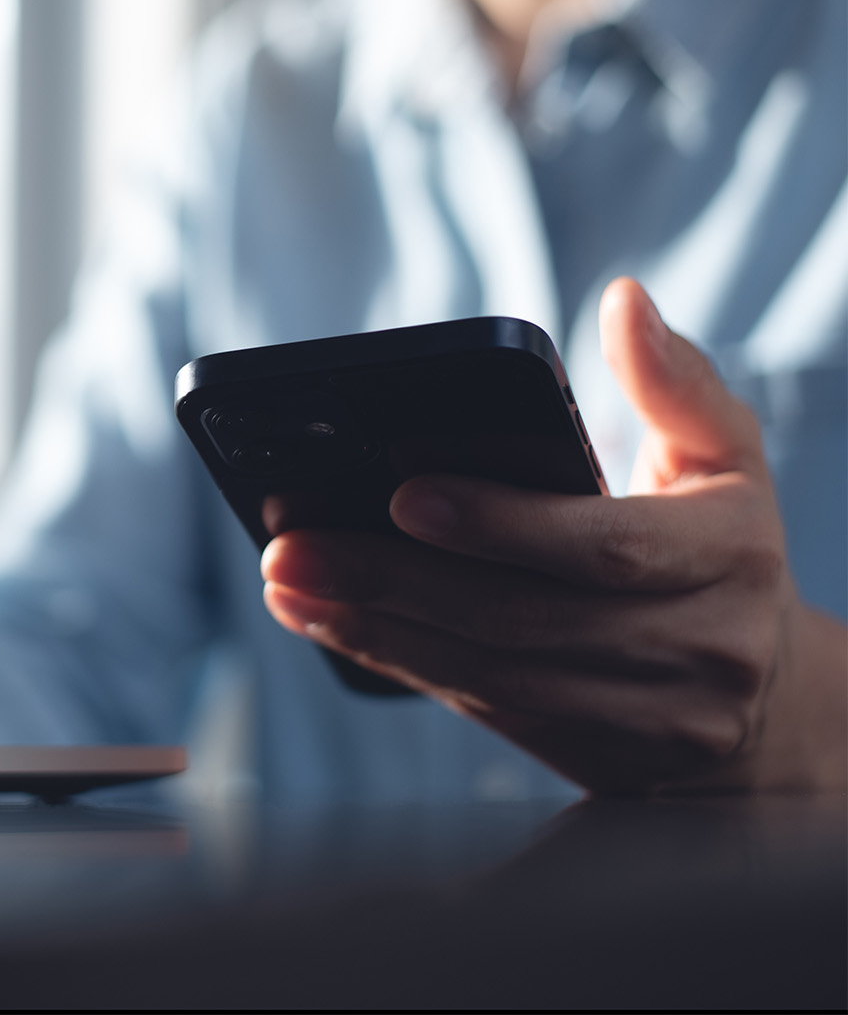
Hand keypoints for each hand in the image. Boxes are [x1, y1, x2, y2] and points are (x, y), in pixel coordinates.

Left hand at [260, 278, 846, 794]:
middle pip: (521, 617)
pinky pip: (484, 707)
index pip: (604, 544)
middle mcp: (702, 646)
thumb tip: (626, 303)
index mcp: (730, 555)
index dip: (499, 523)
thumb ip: (676, 382)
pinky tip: (331, 624)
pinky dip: (398, 663)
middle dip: (391, 581)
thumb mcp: (725, 459)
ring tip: (289, 586)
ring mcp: (651, 717)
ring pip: (491, 675)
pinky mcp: (600, 759)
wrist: (773, 704)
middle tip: (292, 547)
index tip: (401, 493)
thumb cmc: (722, 549)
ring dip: (374, 630)